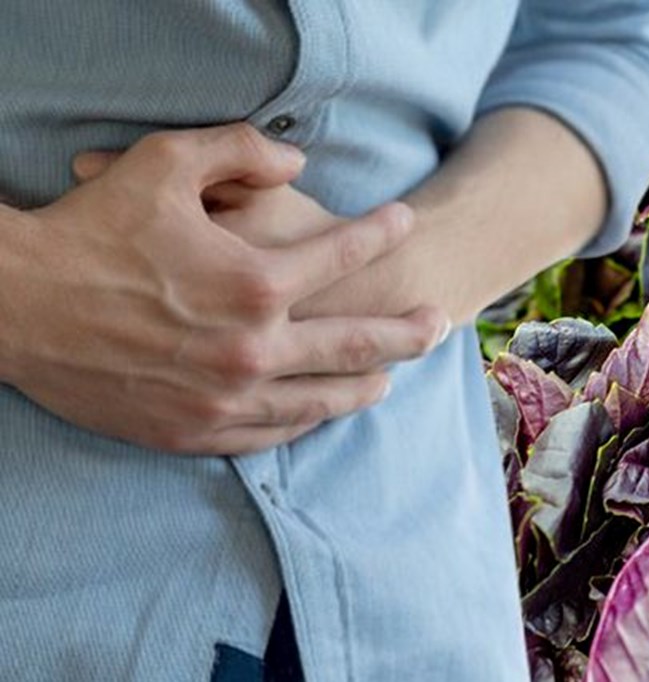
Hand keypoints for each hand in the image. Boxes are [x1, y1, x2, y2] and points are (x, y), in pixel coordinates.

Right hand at [0, 124, 447, 453]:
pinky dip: (305, 421)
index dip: (382, 232)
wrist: (14, 305)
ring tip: (391, 377)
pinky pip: (270, 433)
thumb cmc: (88, 229)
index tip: (408, 221)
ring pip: (321, 399)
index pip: (344, 254)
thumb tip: (299, 163)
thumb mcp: (163, 163)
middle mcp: (253, 347)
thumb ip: (241, 153)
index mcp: (255, 281)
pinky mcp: (193, 431)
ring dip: (365, 385)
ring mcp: (226, 397)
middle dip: (407, 331)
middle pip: (356, 342)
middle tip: (438, 324)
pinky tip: (321, 412)